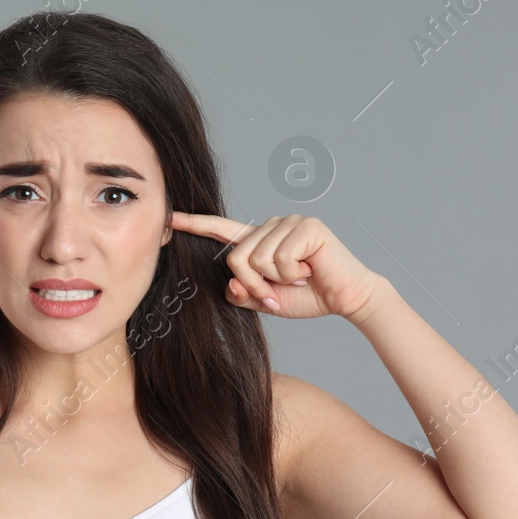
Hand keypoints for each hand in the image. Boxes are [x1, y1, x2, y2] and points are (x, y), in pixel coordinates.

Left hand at [169, 211, 386, 319]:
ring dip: (276, 281)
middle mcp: (271, 226)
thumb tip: (230, 284)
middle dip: (256, 285)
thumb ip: (244, 293)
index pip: (222, 230)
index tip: (171, 218)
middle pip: (237, 258)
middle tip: (280, 290)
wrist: (346, 298)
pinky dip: (292, 274)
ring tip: (299, 278)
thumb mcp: (267, 300)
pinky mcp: (306, 227)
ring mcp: (289, 222)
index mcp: (259, 240)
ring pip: (257, 260)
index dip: (195, 224)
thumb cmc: (308, 296)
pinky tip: (309, 271)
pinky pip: (279, 259)